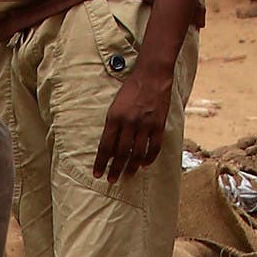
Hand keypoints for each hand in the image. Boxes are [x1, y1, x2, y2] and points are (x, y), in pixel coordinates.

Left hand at [92, 56, 176, 182]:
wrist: (152, 76)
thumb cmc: (131, 90)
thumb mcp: (115, 106)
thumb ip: (112, 126)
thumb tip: (109, 148)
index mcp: (115, 118)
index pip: (105, 146)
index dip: (101, 162)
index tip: (97, 174)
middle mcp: (129, 123)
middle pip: (121, 153)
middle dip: (115, 169)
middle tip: (111, 180)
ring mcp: (145, 124)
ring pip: (137, 153)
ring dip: (131, 167)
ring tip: (127, 176)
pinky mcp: (159, 125)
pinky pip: (154, 147)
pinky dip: (149, 158)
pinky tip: (144, 165)